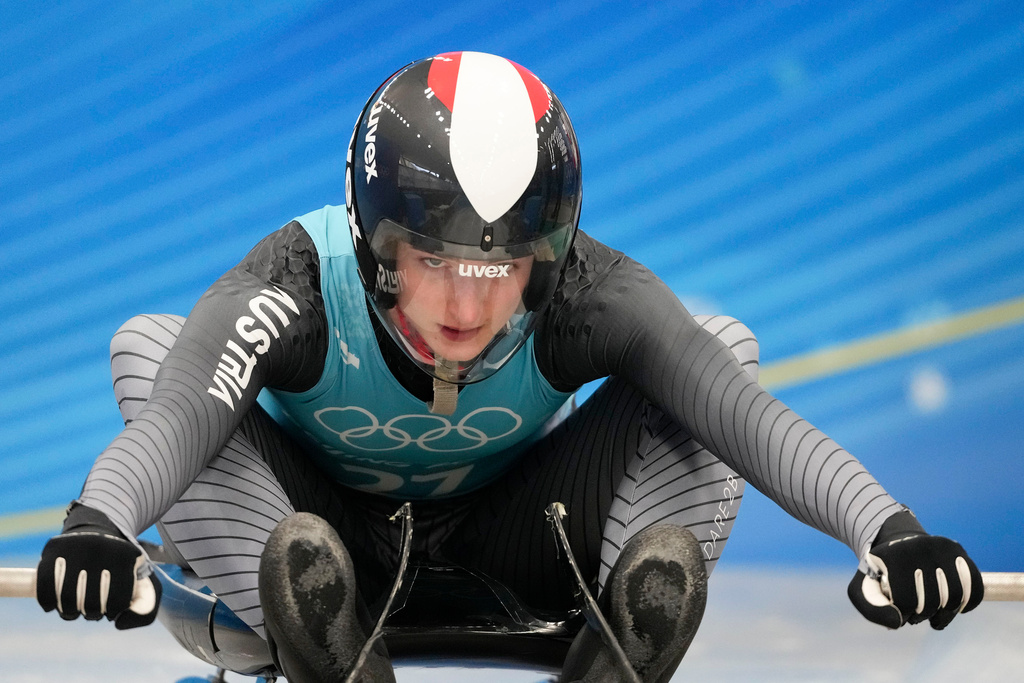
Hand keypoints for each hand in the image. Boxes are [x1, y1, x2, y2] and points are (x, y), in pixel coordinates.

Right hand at [36, 503, 160, 628]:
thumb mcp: (145, 579)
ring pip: (68, 600)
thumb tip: (119, 624)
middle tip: (91, 609)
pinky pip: (46, 587)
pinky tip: (52, 606)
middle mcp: (103, 550)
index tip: (110, 607)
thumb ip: (146, 606)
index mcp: (127, 557)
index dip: (112, 611)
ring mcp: (77, 548)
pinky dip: (48, 603)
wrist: (97, 530)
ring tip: (74, 609)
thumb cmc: (120, 564)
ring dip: (69, 612)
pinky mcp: (54, 549)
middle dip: (91, 613)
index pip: (118, 601)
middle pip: (91, 604)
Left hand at [848, 509, 982, 629]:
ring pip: (955, 596)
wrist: (897, 546)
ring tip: (933, 615)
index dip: (903, 614)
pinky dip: (967, 604)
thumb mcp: (863, 590)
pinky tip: (955, 608)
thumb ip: (872, 609)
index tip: (899, 611)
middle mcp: (918, 546)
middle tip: (916, 613)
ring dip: (945, 614)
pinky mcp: (959, 552)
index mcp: (892, 556)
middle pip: (932, 600)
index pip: (906, 600)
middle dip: (923, 614)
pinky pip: (974, 587)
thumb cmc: (881, 574)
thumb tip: (897, 623)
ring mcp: (941, 547)